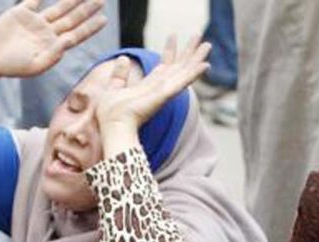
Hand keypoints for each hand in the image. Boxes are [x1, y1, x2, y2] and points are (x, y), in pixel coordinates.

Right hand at [0, 0, 106, 79]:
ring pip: (59, 7)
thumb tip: (69, 41)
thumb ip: (53, 55)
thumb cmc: (11, 66)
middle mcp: (47, 33)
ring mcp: (36, 22)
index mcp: (53, 46)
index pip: (76, 35)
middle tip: (101, 0)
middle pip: (72, 18)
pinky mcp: (22, 12)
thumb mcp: (35, 65)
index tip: (104, 19)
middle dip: (86, 9)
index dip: (90, 27)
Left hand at [95, 35, 210, 132]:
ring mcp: (163, 92)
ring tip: (207, 44)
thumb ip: (120, 75)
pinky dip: (194, 73)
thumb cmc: (111, 115)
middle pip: (178, 67)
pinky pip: (181, 82)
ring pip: (184, 71)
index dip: (169, 51)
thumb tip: (123, 58)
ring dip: (197, 58)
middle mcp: (159, 89)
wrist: (113, 129)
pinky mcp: (164, 95)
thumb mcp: (114, 88)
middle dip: (189, 51)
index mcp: (148, 87)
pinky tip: (205, 65)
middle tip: (198, 35)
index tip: (172, 35)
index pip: (163, 66)